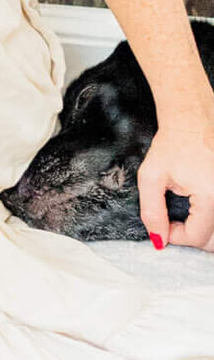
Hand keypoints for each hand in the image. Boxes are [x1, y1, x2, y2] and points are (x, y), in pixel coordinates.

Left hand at [138, 112, 213, 250]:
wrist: (192, 119)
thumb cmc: (173, 143)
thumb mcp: (151, 177)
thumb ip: (152, 211)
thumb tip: (159, 241)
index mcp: (210, 195)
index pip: (197, 237)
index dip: (176, 236)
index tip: (165, 224)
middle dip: (193, 238)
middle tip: (177, 224)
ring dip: (206, 232)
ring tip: (190, 217)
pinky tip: (202, 210)